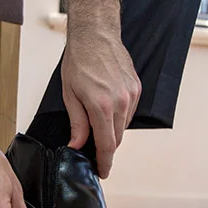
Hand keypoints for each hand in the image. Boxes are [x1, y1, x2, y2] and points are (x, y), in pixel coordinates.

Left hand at [62, 0, 140, 178]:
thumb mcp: (70, 95)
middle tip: (94, 153)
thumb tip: (77, 145)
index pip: (106, 145)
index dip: (104, 162)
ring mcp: (131, 95)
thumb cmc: (79, 61)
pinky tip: (108, 109)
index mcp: (102, 106)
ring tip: (98, 125)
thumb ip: (77, 123)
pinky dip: (119, 116)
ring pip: (124, 125)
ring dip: (112, 131)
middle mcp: (121, 102)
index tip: (102, 172)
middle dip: (106, 148)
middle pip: (117, 138)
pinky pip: (129, 112)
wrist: (95, 35)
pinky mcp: (136, 88)